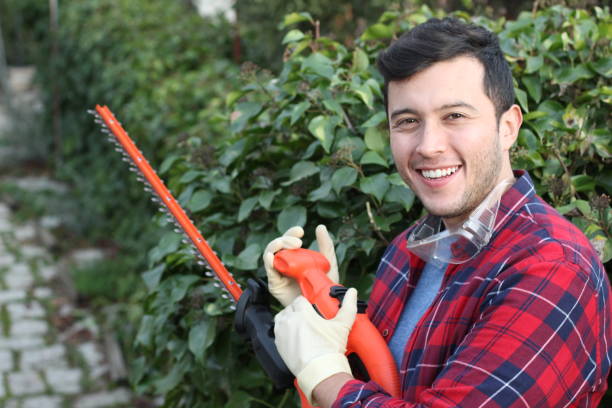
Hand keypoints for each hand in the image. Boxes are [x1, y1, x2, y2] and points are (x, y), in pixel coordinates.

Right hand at [263, 225, 338, 305]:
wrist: (323, 308)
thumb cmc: (325, 288)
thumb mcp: (329, 264)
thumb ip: (326, 246)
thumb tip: (320, 227)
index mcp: (296, 257)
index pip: (288, 241)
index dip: (291, 233)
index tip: (301, 231)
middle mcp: (285, 264)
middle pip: (278, 245)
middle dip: (285, 239)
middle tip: (298, 242)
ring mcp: (279, 274)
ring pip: (270, 254)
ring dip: (277, 246)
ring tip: (290, 246)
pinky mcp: (275, 285)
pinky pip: (269, 270)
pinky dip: (268, 261)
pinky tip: (272, 256)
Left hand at [274, 288, 357, 403]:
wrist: (320, 372)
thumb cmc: (330, 348)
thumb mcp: (342, 325)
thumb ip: (348, 306)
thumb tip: (352, 292)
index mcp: (302, 312)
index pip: (300, 300)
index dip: (307, 303)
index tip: (312, 309)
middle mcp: (289, 320)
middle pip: (290, 308)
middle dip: (298, 311)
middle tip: (308, 319)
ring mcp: (281, 332)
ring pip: (282, 318)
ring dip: (288, 319)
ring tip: (299, 326)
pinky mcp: (278, 345)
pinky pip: (278, 332)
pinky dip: (284, 331)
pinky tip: (294, 337)